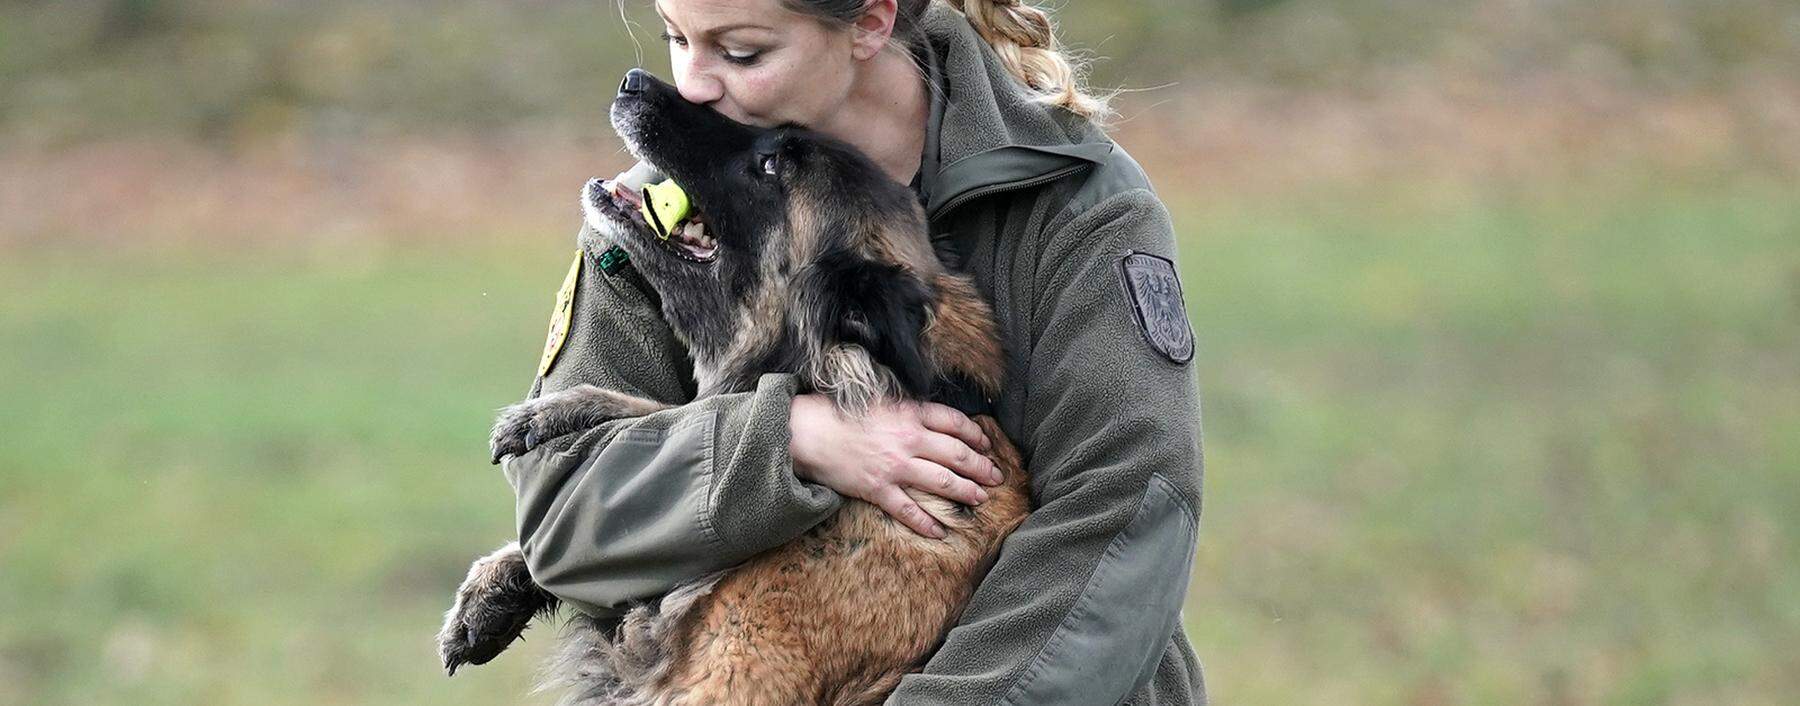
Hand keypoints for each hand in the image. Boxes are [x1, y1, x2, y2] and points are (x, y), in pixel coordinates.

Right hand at [788, 394, 1001, 537]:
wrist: (808, 432)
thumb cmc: (842, 413)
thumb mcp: (882, 401)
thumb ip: (911, 411)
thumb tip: (936, 421)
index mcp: (910, 414)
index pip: (956, 423)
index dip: (976, 436)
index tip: (986, 446)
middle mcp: (909, 440)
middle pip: (957, 455)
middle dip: (982, 468)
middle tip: (997, 477)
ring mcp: (895, 467)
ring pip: (942, 482)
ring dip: (966, 492)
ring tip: (981, 499)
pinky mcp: (878, 490)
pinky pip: (909, 511)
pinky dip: (927, 523)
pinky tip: (941, 532)